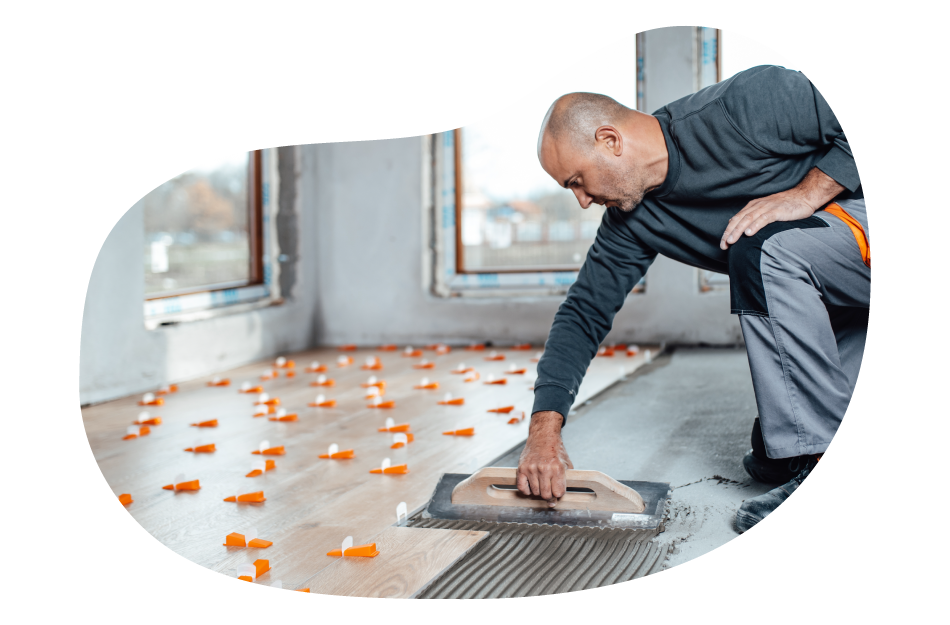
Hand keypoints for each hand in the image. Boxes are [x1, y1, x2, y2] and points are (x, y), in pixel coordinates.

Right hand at [517, 411, 573, 506]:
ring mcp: (531, 469)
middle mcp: (544, 469)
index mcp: (557, 468)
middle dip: (549, 496)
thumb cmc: (555, 450)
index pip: (558, 493)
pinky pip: (522, 488)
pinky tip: (531, 486)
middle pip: (546, 495)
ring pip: (535, 492)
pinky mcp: (522, 468)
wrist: (543, 436)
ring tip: (541, 485)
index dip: (559, 494)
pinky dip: (526, 491)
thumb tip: (560, 497)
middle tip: (550, 491)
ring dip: (538, 492)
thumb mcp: (566, 463)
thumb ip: (566, 480)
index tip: (557, 492)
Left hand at [721, 167, 844, 250]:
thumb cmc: (785, 206)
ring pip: (748, 219)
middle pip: (739, 220)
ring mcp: (767, 207)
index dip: (727, 232)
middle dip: (730, 233)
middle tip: (724, 245)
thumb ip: (752, 217)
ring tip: (732, 241)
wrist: (803, 196)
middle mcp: (757, 206)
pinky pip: (764, 218)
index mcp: (753, 206)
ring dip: (738, 231)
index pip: (736, 219)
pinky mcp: (777, 210)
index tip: (722, 244)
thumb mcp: (765, 210)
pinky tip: (749, 234)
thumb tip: (737, 225)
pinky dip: (755, 226)